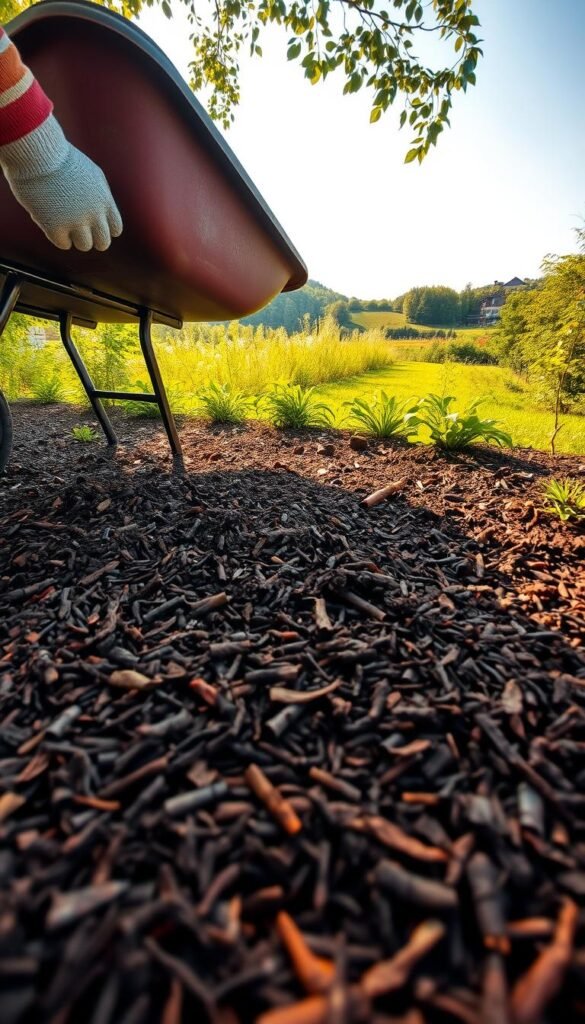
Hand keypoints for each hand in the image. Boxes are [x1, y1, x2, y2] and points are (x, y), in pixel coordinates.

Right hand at [6, 142, 122, 251]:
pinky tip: (49, 220)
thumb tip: (103, 217)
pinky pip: (63, 244)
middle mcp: (94, 214)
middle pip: (103, 242)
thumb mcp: (91, 174)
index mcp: (105, 200)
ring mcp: (75, 221)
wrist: (39, 154)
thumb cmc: (62, 160)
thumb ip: (101, 196)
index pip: (115, 229)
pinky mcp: (55, 226)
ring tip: (63, 221)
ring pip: (84, 246)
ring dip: (74, 237)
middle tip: (79, 229)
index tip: (92, 222)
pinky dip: (57, 235)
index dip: (104, 228)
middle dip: (92, 238)